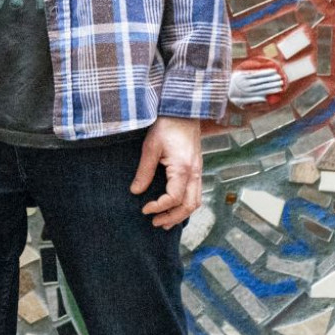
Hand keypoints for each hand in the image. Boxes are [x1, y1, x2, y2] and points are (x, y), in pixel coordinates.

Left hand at [132, 114, 203, 230]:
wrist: (183, 110)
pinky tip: (176, 207)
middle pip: (189, 205)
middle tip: (155, 223)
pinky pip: (197, 192)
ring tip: (166, 222)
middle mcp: (194, 173)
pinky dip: (187, 204)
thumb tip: (136, 191)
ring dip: (182, 214)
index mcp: (182, 168)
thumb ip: (144, 171)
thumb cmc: (166, 125)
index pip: (173, 198)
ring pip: (196, 201)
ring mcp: (199, 171)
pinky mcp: (197, 168)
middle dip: (172, 218)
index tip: (144, 209)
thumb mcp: (151, 147)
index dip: (159, 207)